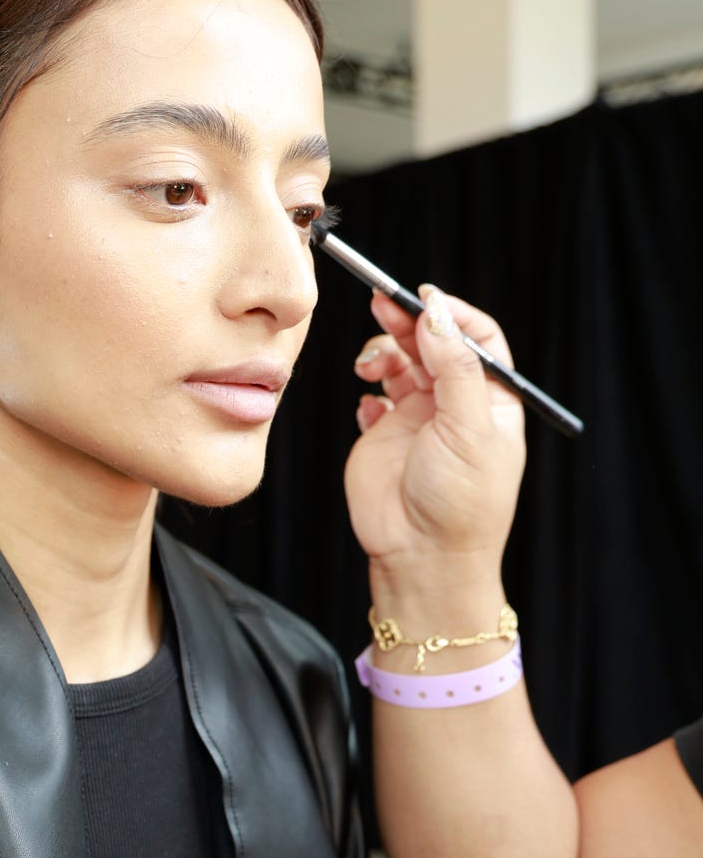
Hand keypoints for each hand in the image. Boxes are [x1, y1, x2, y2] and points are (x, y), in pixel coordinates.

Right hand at [343, 285, 525, 590]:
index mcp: (490, 400)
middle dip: (407, 321)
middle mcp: (454, 405)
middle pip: (432, 343)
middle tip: (382, 304)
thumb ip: (454, 367)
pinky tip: (370, 411)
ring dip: (382, 353)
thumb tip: (437, 313)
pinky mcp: (382, 436)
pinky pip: (372, 397)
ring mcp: (417, 420)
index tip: (424, 299)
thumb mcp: (469, 428)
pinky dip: (367, 393)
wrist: (421, 558)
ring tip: (370, 366)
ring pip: (398, 363)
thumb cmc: (461, 503)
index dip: (451, 314)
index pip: (476, 338)